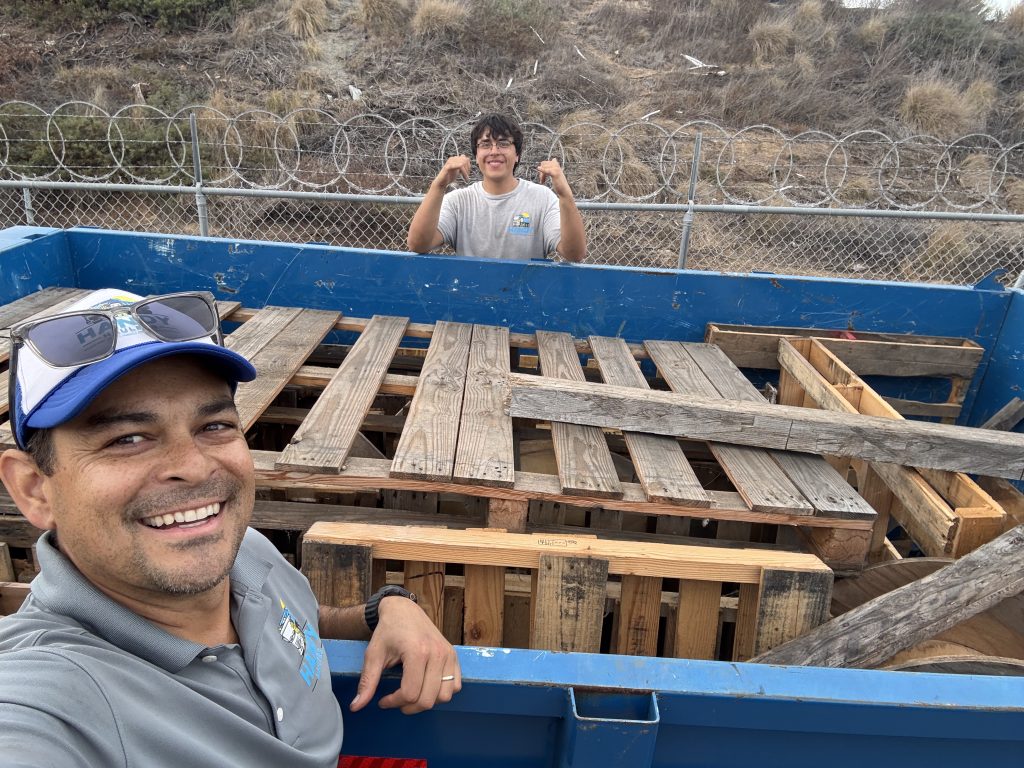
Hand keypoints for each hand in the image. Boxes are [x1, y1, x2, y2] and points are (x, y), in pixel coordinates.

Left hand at [350, 595, 461, 714]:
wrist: (404, 610)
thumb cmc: (388, 631)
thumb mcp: (373, 655)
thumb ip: (367, 682)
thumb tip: (356, 707)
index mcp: (417, 652)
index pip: (410, 694)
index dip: (394, 703)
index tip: (383, 700)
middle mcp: (437, 653)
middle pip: (428, 699)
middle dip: (409, 706)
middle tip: (396, 700)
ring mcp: (448, 654)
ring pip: (444, 696)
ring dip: (427, 701)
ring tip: (412, 694)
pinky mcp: (454, 656)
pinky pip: (454, 686)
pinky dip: (441, 693)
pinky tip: (426, 687)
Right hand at [433, 155, 470, 189]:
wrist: (441, 182)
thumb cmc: (449, 177)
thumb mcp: (457, 170)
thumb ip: (461, 165)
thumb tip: (468, 160)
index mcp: (454, 159)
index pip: (465, 158)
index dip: (469, 166)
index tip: (468, 173)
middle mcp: (452, 159)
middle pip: (465, 160)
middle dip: (468, 168)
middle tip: (467, 176)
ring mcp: (449, 162)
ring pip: (462, 163)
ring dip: (466, 171)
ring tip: (466, 178)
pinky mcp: (448, 167)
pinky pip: (458, 166)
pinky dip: (464, 172)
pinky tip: (465, 178)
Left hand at [538, 158, 571, 197]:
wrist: (564, 190)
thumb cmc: (559, 183)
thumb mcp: (556, 174)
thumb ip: (553, 168)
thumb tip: (554, 159)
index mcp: (556, 165)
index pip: (545, 162)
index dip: (542, 168)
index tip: (542, 176)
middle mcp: (557, 166)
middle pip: (543, 164)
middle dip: (541, 172)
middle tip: (542, 180)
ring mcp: (556, 169)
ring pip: (544, 167)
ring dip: (541, 175)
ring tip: (542, 182)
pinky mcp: (555, 174)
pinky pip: (547, 171)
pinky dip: (542, 170)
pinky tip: (538, 168)